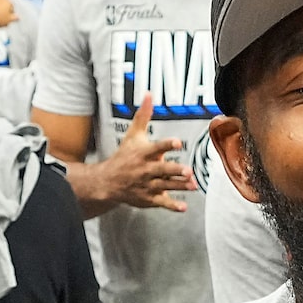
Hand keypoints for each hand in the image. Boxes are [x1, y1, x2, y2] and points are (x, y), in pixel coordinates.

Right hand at [79, 89, 195, 213]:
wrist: (108, 182)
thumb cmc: (124, 156)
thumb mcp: (133, 135)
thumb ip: (143, 116)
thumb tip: (149, 94)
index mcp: (144, 153)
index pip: (157, 147)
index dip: (167, 145)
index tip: (178, 143)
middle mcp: (146, 169)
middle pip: (163, 170)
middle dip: (175, 170)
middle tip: (188, 170)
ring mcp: (148, 185)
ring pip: (166, 185)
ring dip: (180, 186)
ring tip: (193, 185)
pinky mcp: (149, 198)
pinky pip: (162, 203)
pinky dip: (172, 206)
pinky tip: (184, 207)